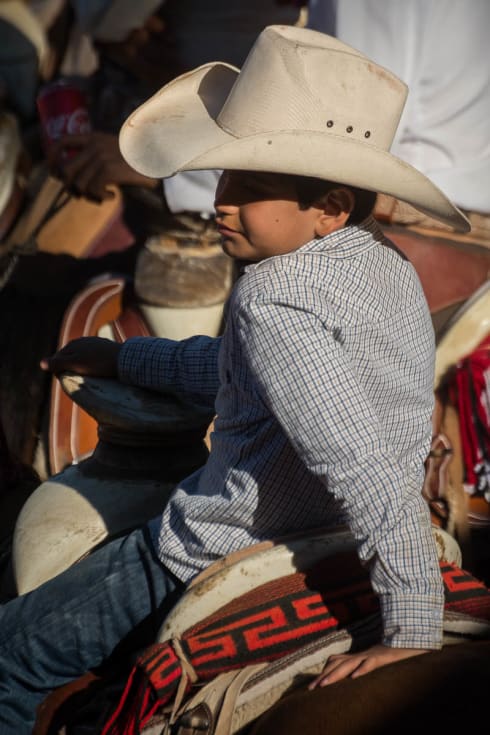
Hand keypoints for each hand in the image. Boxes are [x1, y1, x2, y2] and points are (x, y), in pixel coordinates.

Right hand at [40, 336, 121, 377]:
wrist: (124, 359)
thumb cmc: (98, 363)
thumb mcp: (76, 364)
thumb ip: (58, 363)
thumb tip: (41, 364)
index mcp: (72, 344)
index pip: (57, 359)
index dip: (58, 371)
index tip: (65, 381)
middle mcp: (81, 341)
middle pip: (69, 357)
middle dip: (68, 368)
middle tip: (75, 381)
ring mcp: (94, 343)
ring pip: (81, 357)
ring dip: (80, 366)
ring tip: (85, 377)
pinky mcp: (105, 348)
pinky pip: (93, 357)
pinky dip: (91, 364)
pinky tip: (96, 370)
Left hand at [47, 131, 157, 200]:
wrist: (157, 161)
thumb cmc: (137, 160)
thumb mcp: (114, 151)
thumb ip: (97, 155)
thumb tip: (77, 176)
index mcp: (94, 137)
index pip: (63, 141)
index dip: (52, 157)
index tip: (52, 170)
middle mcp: (94, 145)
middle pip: (66, 169)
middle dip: (70, 186)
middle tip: (80, 194)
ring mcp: (100, 157)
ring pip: (79, 184)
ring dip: (89, 195)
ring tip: (101, 196)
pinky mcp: (108, 170)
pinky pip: (93, 190)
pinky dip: (102, 197)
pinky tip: (113, 195)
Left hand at [308, 644, 429, 687]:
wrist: (405, 643)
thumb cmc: (388, 656)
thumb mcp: (371, 664)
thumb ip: (359, 668)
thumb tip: (350, 679)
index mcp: (356, 657)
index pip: (335, 663)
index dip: (323, 673)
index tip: (311, 686)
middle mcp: (359, 655)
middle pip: (337, 665)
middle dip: (323, 677)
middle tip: (311, 689)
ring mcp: (369, 655)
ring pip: (349, 665)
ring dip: (336, 675)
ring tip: (324, 685)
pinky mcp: (380, 657)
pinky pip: (370, 664)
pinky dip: (362, 670)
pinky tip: (354, 678)